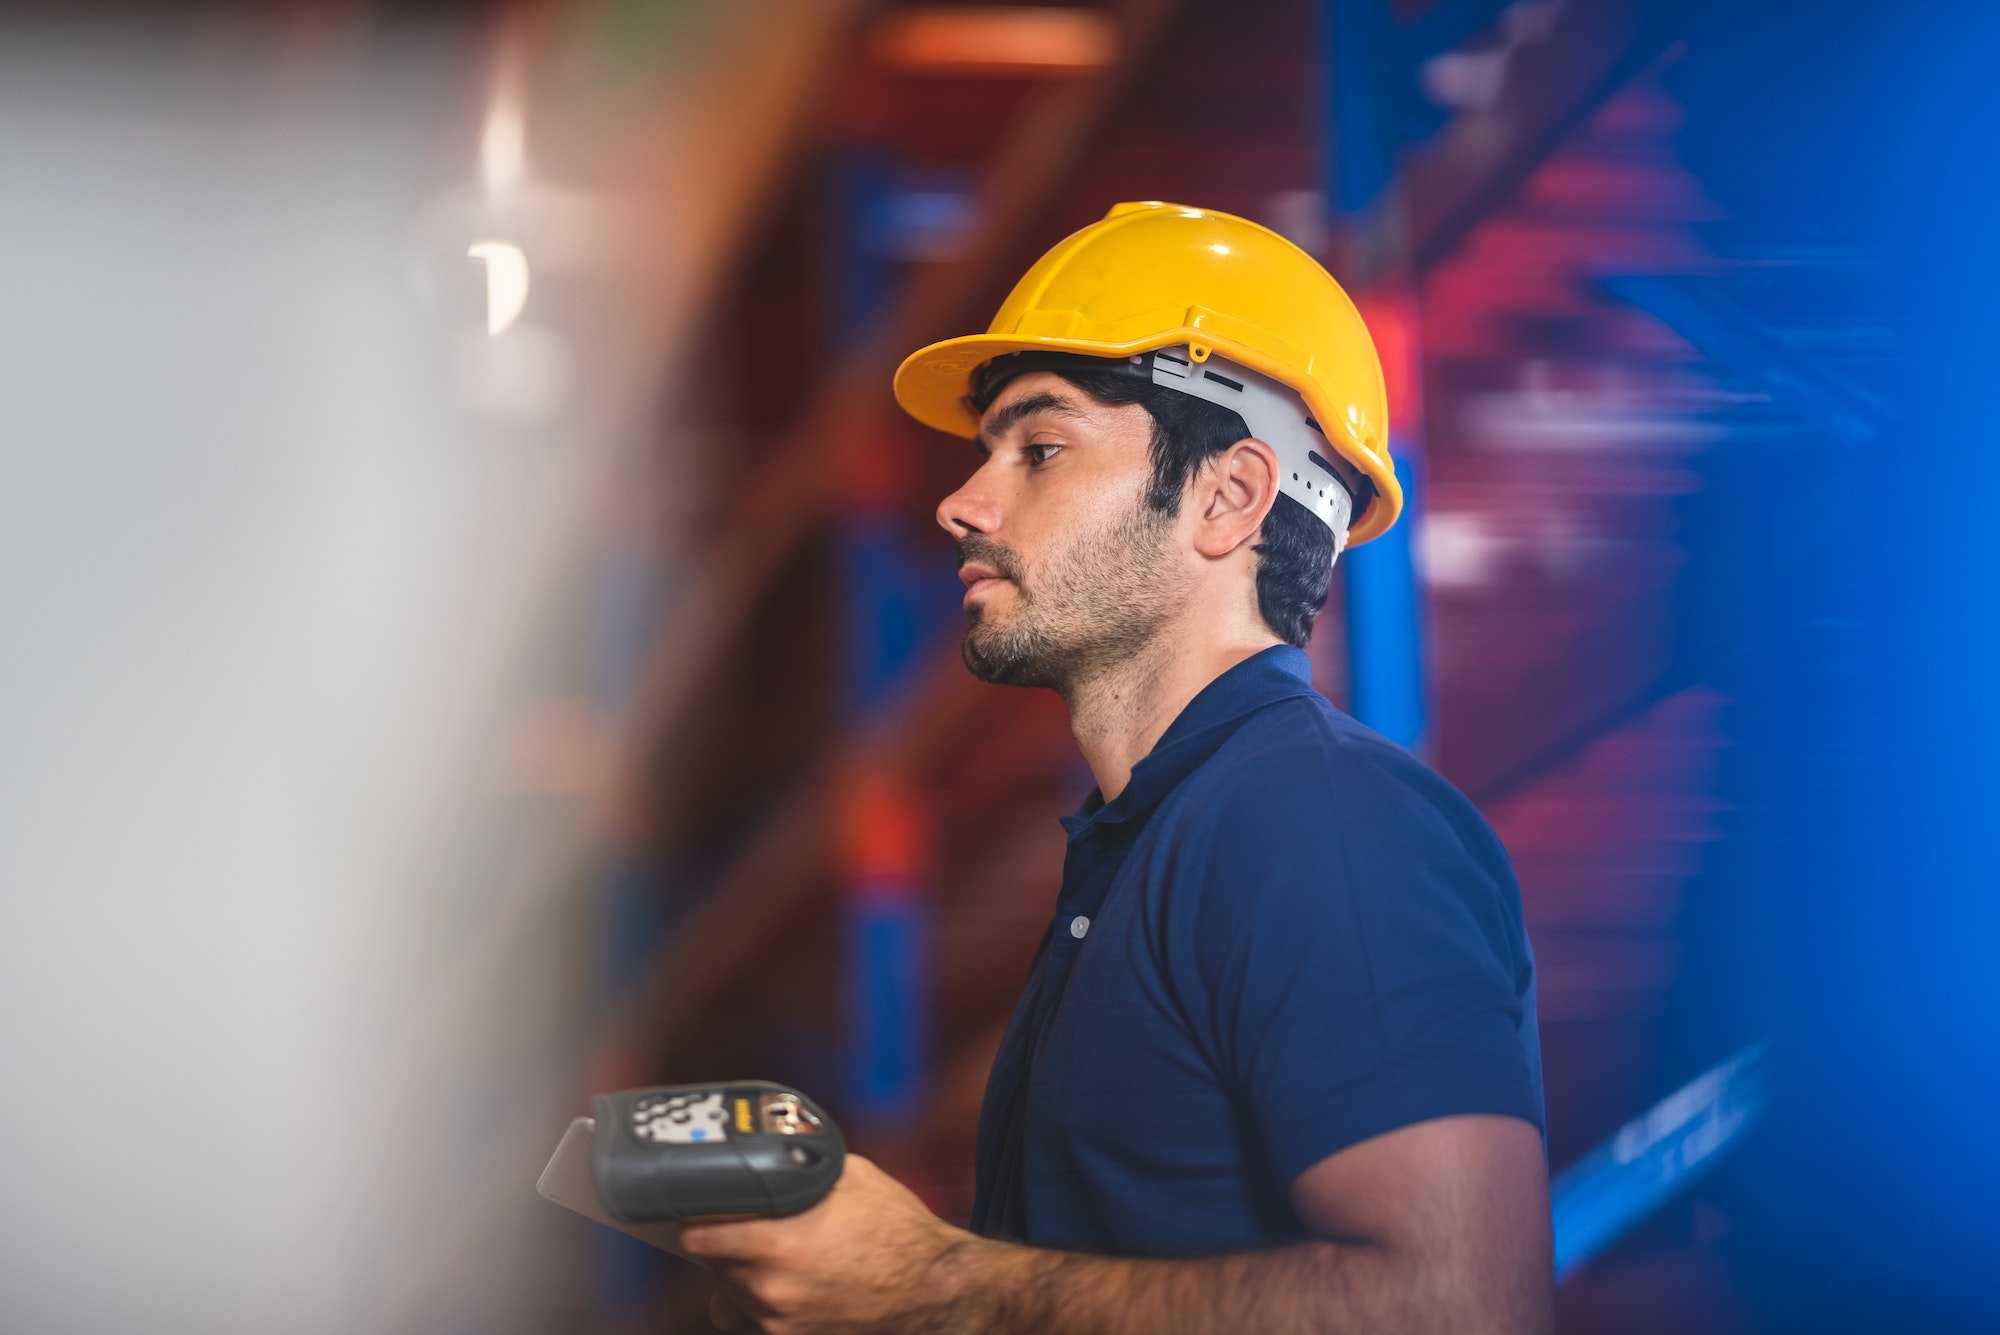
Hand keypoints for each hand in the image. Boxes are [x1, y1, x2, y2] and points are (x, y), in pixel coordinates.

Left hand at [677, 1153, 978, 1334]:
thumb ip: (799, 1171)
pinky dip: (762, 1311)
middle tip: (749, 1228)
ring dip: (741, 1280)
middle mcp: (773, 1290)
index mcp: (781, 1243)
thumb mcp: (850, 1178)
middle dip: (726, 1245)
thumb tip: (764, 1157)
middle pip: (713, 1266)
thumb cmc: (900, 1232)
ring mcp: (781, 1325)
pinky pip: (754, 1326)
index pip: (696, 1236)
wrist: (940, 1292)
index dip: (695, 1219)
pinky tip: (793, 1292)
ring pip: (730, 1299)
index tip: (702, 1211)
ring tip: (776, 1263)